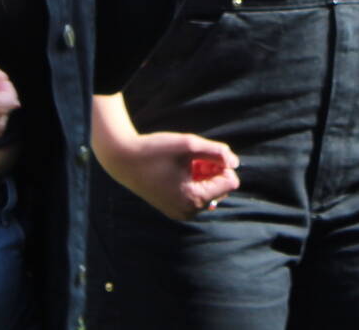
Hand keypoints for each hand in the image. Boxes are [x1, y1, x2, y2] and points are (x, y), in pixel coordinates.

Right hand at [100, 131, 241, 221]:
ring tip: (186, 162)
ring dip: (204, 176)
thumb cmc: (155, 150)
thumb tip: (235, 162)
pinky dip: (194, 182)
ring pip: (208, 193)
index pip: (230, 183)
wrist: (123, 160)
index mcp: (193, 199)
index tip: (205, 153)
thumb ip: (217, 151)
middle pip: (221, 189)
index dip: (223, 163)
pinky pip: (196, 198)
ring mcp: (180, 213)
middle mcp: (188, 212)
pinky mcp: (173, 210)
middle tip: (194, 157)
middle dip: (214, 171)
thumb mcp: (189, 144)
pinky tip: (181, 169)